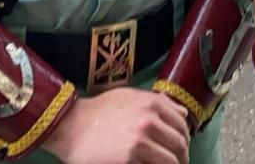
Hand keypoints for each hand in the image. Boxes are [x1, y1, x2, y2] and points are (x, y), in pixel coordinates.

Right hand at [41, 88, 190, 163]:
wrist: (70, 126)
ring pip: (171, 161)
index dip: (185, 138)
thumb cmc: (98, 111)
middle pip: (180, 145)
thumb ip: (159, 103)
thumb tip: (184, 114)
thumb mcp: (130, 97)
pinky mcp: (129, 159)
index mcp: (153, 103)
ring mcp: (140, 141)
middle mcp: (150, 120)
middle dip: (182, 157)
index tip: (181, 147)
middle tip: (179, 163)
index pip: (182, 125)